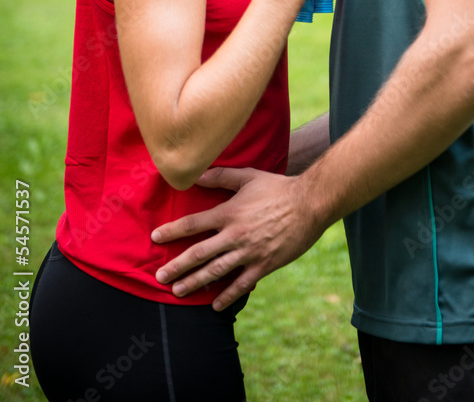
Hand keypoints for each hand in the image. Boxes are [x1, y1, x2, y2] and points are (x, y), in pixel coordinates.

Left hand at [151, 167, 322, 309]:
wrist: (309, 204)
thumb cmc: (278, 187)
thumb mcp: (248, 177)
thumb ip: (221, 177)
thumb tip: (196, 174)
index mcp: (229, 213)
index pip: (193, 224)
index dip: (172, 231)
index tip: (155, 238)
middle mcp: (235, 235)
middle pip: (198, 254)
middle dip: (177, 266)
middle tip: (159, 278)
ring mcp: (249, 252)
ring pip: (215, 272)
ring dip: (194, 283)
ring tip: (177, 291)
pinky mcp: (264, 265)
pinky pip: (241, 285)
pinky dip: (227, 296)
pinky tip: (215, 306)